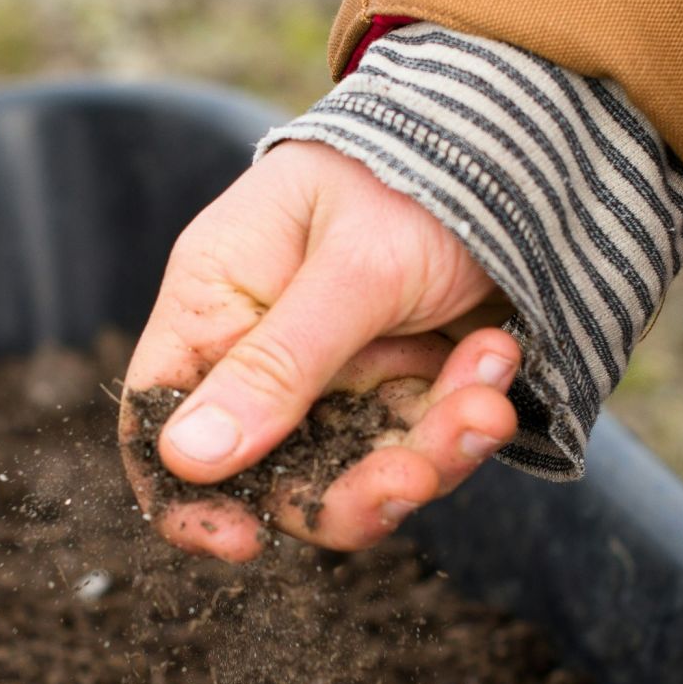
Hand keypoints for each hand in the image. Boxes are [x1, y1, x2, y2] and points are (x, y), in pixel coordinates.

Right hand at [119, 141, 521, 560]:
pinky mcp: (406, 381)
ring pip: (362, 467)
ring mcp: (340, 371)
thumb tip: (186, 460)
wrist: (520, 139)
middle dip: (353, 487)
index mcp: (217, 300)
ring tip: (487, 403)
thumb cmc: (411, 174)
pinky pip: (424, 440)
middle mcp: (267, 346)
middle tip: (416, 477)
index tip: (242, 543)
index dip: (186, 495)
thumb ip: (278, 364)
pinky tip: (498, 356)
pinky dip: (468, 413)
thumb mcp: (351, 269)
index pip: (162, 418)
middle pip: (276, 469)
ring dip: (432, 450)